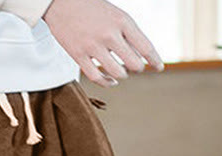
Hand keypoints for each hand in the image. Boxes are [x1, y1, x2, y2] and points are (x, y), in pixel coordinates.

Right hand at [43, 0, 164, 87]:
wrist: (62, 2)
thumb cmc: (91, 8)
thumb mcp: (115, 14)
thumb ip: (127, 34)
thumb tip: (141, 56)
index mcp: (122, 21)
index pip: (145, 46)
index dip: (154, 60)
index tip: (159, 68)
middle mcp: (110, 35)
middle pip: (134, 64)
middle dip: (137, 68)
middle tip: (135, 68)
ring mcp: (93, 46)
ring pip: (117, 73)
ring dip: (122, 76)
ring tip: (121, 73)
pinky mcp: (78, 55)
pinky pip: (96, 77)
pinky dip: (106, 82)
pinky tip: (110, 81)